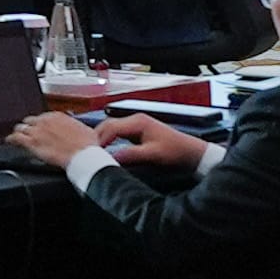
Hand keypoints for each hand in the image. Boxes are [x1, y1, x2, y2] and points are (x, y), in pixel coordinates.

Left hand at [4, 109, 92, 166]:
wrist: (84, 156)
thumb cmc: (88, 146)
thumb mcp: (86, 131)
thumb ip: (77, 128)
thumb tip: (80, 130)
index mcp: (58, 116)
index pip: (44, 116)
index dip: (42, 123)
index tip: (42, 128)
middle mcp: (46, 120)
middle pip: (31, 121)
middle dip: (30, 126)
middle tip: (30, 133)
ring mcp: (37, 131)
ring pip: (22, 127)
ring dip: (21, 132)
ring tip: (18, 136)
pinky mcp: (32, 142)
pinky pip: (15, 138)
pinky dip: (11, 139)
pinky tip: (9, 141)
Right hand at [89, 112, 207, 173]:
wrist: (192, 154)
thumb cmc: (176, 152)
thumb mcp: (153, 155)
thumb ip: (131, 155)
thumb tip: (111, 158)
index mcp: (138, 122)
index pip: (110, 127)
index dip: (98, 140)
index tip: (90, 152)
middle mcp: (135, 120)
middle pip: (107, 125)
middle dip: (96, 138)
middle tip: (87, 152)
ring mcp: (137, 125)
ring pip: (111, 129)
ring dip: (102, 139)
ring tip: (94, 152)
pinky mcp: (138, 132)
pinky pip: (117, 134)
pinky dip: (109, 141)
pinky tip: (106, 150)